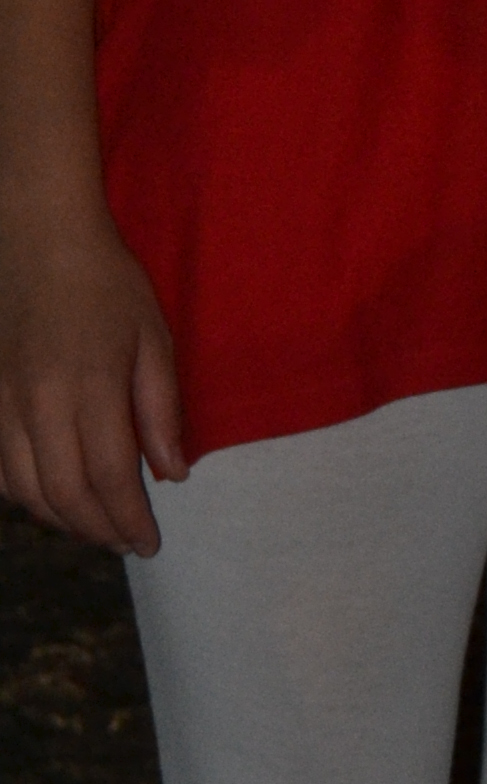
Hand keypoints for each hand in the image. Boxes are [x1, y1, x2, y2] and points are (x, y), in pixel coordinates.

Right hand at [0, 211, 185, 554]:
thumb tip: (173, 474)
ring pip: (24, 490)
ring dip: (61, 520)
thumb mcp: (152, 337)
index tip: (150, 543)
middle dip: (98, 530)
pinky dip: (24, 496)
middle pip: (63, 495)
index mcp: (89, 388)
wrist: (36, 240)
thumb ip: (160, 410)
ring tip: (95, 526)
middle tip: (127, 543)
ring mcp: (3, 404)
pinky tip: (51, 498)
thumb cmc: (105, 284)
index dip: (129, 519)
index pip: (108, 477)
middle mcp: (38, 405)